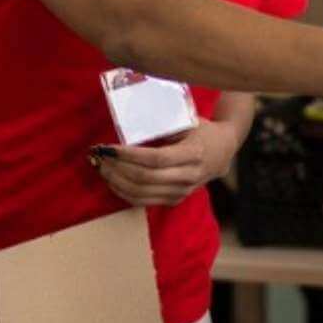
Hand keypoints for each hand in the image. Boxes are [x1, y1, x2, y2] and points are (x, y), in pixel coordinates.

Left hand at [91, 119, 243, 206]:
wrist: (222, 152)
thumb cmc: (201, 130)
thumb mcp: (187, 121)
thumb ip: (163, 125)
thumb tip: (128, 121)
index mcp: (193, 154)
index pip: (156, 159)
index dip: (129, 155)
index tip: (109, 147)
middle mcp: (188, 176)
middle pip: (145, 178)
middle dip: (117, 168)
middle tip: (99, 156)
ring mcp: (181, 192)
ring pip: (141, 193)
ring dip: (116, 181)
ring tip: (101, 167)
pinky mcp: (174, 200)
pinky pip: (143, 202)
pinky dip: (123, 193)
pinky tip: (112, 180)